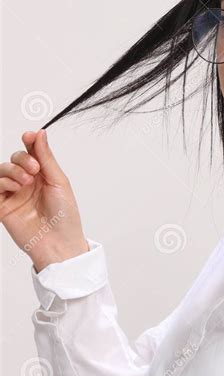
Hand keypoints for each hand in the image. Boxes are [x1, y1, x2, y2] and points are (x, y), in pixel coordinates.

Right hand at [0, 129, 89, 271]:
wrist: (59, 242)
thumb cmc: (65, 215)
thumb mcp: (58, 181)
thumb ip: (46, 157)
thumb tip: (40, 133)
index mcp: (42, 175)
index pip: (31, 152)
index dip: (28, 141)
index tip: (29, 136)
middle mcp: (27, 183)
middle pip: (14, 159)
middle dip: (22, 159)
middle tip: (34, 170)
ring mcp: (14, 194)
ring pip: (2, 170)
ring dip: (12, 170)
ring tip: (26, 181)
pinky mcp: (3, 207)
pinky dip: (2, 183)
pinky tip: (15, 188)